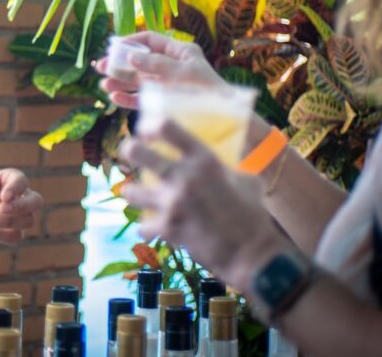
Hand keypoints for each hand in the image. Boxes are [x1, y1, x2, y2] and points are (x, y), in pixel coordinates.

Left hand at [0, 169, 43, 244]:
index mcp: (9, 179)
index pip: (21, 180)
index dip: (15, 188)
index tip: (4, 197)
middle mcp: (19, 197)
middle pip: (35, 201)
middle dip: (21, 206)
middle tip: (2, 209)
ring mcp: (18, 216)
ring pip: (28, 221)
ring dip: (9, 222)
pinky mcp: (12, 233)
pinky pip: (15, 237)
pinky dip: (0, 235)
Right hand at [95, 31, 225, 108]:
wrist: (226, 120)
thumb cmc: (208, 92)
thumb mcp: (183, 73)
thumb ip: (157, 64)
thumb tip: (132, 56)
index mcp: (181, 52)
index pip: (150, 40)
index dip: (131, 41)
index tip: (113, 47)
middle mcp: (172, 66)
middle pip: (140, 61)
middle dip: (119, 64)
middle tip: (100, 67)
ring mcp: (167, 85)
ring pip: (138, 80)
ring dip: (120, 81)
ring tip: (105, 84)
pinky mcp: (165, 102)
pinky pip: (143, 98)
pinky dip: (128, 97)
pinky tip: (115, 97)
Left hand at [118, 120, 287, 286]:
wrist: (253, 254)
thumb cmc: (253, 215)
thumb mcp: (246, 180)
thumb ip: (226, 169)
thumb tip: (222, 166)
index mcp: (204, 160)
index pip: (167, 127)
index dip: (150, 125)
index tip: (145, 131)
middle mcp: (184, 176)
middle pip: (136, 151)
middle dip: (129, 150)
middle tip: (130, 153)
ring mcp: (173, 202)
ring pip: (130, 191)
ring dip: (133, 193)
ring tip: (137, 194)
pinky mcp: (168, 228)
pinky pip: (143, 226)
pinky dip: (148, 228)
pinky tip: (154, 229)